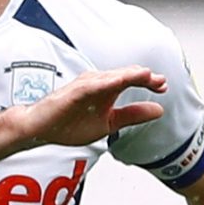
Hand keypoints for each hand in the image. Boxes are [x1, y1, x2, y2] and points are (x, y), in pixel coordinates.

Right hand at [14, 66, 165, 151]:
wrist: (40, 130)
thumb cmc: (68, 124)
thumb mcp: (108, 124)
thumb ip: (132, 115)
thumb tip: (158, 110)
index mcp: (107, 90)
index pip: (132, 80)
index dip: (149, 82)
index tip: (163, 87)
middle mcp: (97, 84)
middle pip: (124, 75)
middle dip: (143, 77)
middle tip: (160, 81)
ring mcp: (84, 86)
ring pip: (110, 77)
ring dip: (128, 75)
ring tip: (146, 75)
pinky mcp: (72, 92)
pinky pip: (91, 85)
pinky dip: (105, 82)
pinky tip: (118, 82)